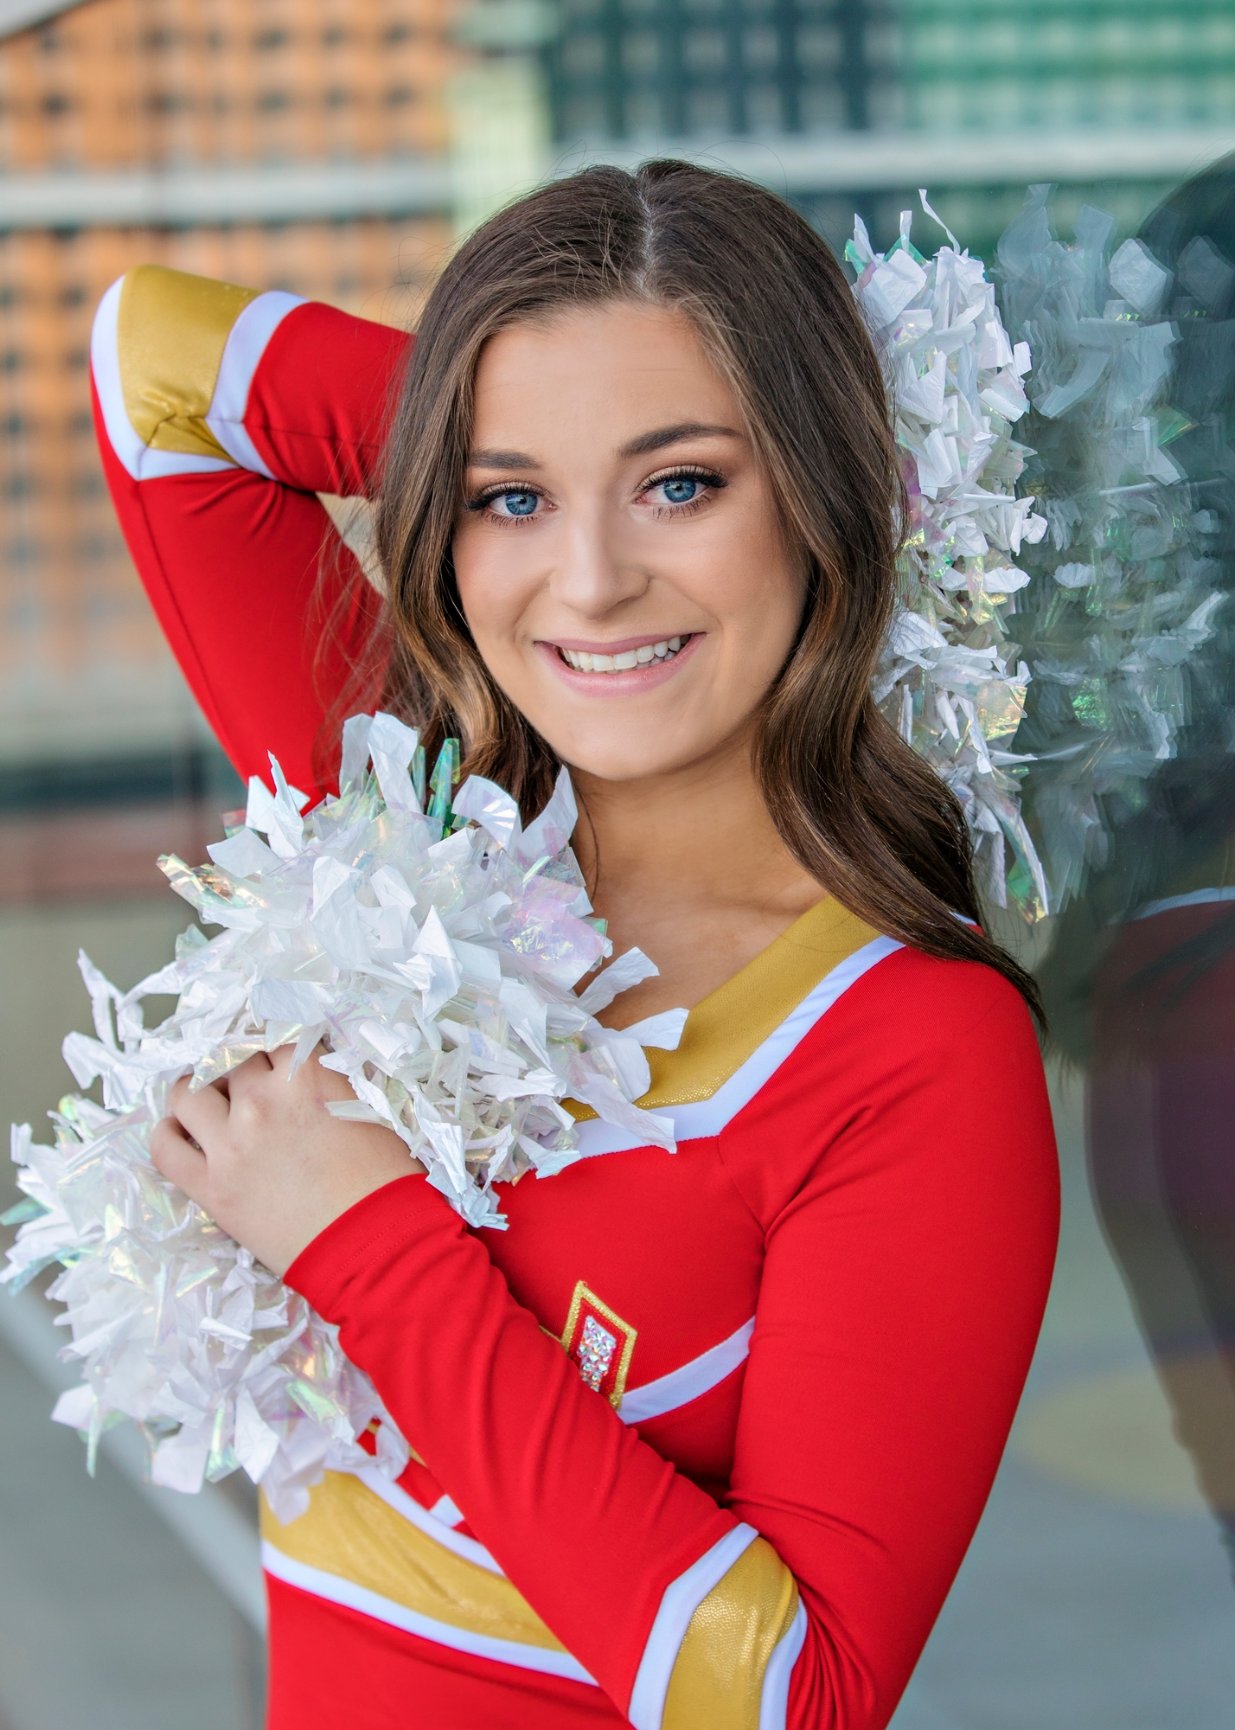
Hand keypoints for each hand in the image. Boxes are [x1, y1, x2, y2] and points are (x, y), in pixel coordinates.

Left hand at [150, 1040, 425, 1277]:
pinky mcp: (209, 1186)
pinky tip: (180, 1132)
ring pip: (187, 1094)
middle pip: (234, 1065)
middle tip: (254, 1094)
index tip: (280, 1070)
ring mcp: (229, 1144)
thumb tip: (303, 1080)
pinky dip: (167, 1133)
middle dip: (244, 1075)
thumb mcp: (366, 1111)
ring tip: (204, 1101)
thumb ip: (327, 1086)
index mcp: (303, 1077)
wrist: (374, 1246)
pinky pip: (165, 1148)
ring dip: (196, 1091)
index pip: (277, 1044)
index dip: (279, 1058)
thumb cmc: (384, 1181)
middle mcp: (259, 1101)